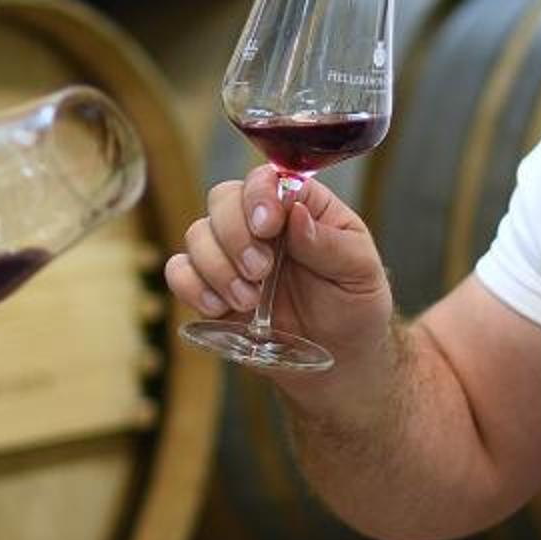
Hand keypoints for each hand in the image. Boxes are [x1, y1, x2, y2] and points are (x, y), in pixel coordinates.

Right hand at [166, 163, 394, 375]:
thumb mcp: (361, 273)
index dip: (259, 196)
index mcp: (300, 207)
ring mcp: (231, 255)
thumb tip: (296, 215)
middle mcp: (260, 224)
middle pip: (222, 199)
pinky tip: (219, 308)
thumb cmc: (355, 307)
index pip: (266, 179)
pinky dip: (191, 287)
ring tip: (248, 301)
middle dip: (235, 237)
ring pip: (197, 234)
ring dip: (217, 267)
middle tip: (260, 272)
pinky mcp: (211, 288)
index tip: (269, 227)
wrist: (338, 360)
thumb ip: (332, 244)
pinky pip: (179, 271)